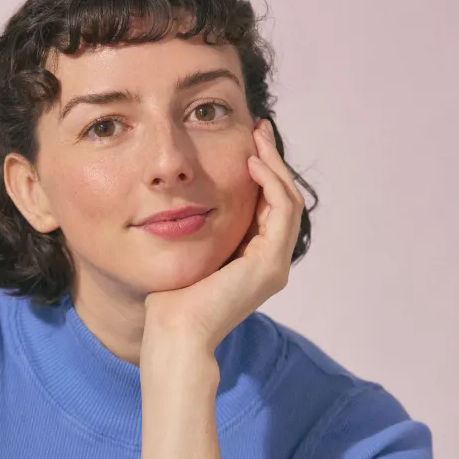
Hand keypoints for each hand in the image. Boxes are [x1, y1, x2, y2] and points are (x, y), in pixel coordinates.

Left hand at [142, 119, 305, 355]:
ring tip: (257, 138)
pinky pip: (281, 211)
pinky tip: (251, 163)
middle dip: (272, 160)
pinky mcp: (269, 263)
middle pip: (283, 198)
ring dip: (274, 165)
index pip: (268, 205)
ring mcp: (274, 264)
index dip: (262, 171)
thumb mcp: (188, 249)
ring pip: (288, 200)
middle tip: (259, 129)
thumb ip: (198, 226)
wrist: (173, 330)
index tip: (248, 141)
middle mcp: (270, 261)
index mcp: (253, 259)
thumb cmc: (170, 297)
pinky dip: (270, 183)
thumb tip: (184, 194)